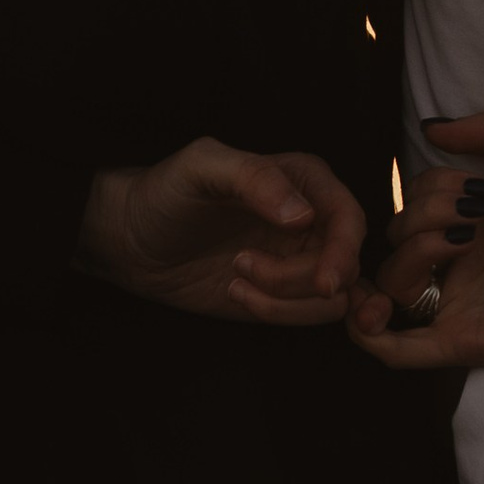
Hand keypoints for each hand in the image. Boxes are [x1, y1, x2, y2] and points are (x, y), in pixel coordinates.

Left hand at [76, 140, 364, 324]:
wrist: (134, 240)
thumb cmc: (166, 192)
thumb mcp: (201, 168)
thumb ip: (254, 178)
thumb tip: (302, 215)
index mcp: (305, 180)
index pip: (350, 218)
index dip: (344, 253)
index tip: (325, 281)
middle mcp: (313, 219)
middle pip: (346, 264)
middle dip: (299, 280)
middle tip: (242, 264)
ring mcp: (301, 259)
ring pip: (332, 299)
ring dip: (284, 300)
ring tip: (236, 277)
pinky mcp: (285, 294)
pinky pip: (310, 316)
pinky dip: (281, 315)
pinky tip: (240, 295)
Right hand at [348, 111, 483, 373]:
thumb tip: (430, 127)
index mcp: (469, 222)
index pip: (415, 199)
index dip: (433, 187)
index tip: (481, 189)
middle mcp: (455, 263)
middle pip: (396, 235)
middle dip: (423, 215)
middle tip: (475, 220)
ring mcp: (454, 304)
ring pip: (391, 281)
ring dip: (413, 254)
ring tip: (462, 246)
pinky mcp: (458, 341)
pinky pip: (395, 350)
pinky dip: (371, 335)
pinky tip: (378, 310)